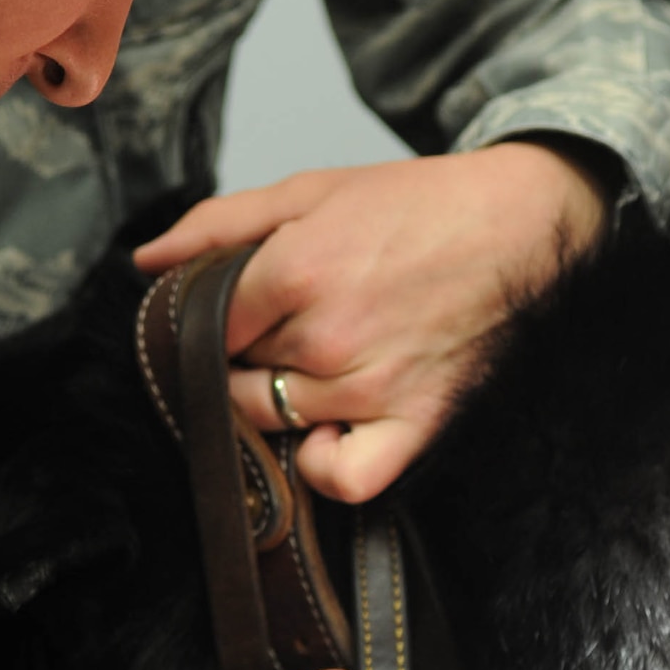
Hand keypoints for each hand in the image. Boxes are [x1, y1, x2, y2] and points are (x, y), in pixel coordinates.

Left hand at [134, 145, 606, 501]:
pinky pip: (344, 477)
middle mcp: (328, 337)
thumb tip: (148, 263)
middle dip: (241, 358)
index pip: (204, 328)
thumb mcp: (312, 191)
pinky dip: (324, 464)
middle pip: (233, 377)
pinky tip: (327, 429)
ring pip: (274, 422)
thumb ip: (220, 225)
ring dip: (277, 400)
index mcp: (295, 271)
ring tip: (313, 362)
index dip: (206, 322)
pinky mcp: (415, 422)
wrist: (521, 223)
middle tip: (276, 332)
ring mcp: (371, 387)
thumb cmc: (421, 206)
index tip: (230, 314)